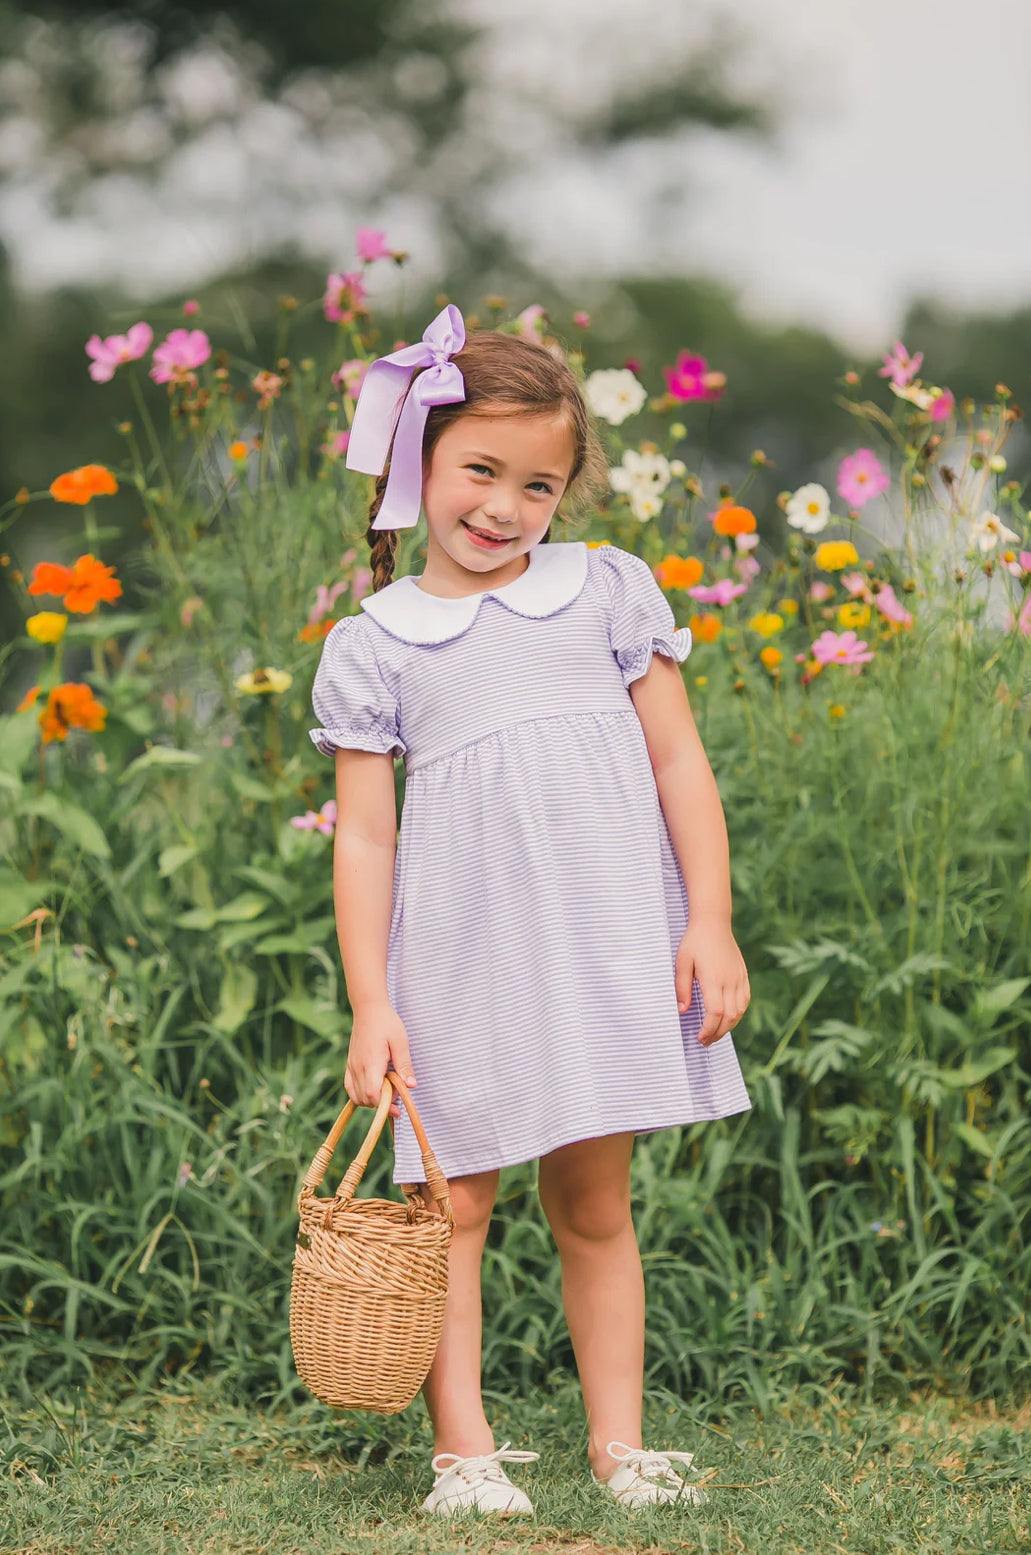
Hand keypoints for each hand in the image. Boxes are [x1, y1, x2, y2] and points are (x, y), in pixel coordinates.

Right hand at [345, 1002, 416, 1118]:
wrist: (368, 1009)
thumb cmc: (387, 1023)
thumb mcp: (401, 1042)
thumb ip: (404, 1065)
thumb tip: (411, 1086)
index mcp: (371, 1062)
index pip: (372, 1094)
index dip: (385, 1105)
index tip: (398, 1108)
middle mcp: (358, 1067)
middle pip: (365, 1099)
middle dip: (381, 1102)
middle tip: (396, 1090)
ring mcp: (351, 1066)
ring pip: (356, 1096)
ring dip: (371, 1100)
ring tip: (386, 1088)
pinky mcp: (349, 1064)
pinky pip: (350, 1088)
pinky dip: (360, 1094)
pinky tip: (374, 1087)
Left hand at [674, 917, 749, 1045]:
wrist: (714, 922)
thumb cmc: (694, 941)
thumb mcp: (682, 962)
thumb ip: (682, 988)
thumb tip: (683, 1011)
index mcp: (713, 978)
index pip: (715, 1012)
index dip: (709, 1029)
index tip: (700, 1037)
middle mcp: (730, 980)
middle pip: (729, 1016)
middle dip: (718, 1033)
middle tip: (705, 1041)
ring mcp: (739, 978)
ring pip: (740, 1011)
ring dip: (729, 1026)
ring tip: (715, 1033)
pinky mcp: (743, 975)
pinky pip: (745, 1000)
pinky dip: (738, 1013)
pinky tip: (729, 1018)